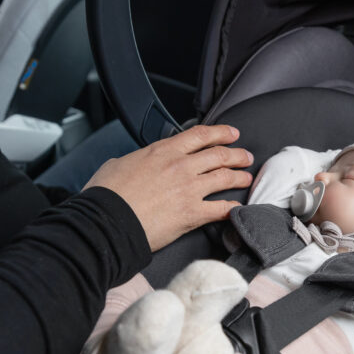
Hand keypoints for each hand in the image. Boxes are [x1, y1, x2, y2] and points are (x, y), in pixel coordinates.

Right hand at [84, 124, 252, 250]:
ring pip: (225, 177)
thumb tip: (135, 164)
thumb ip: (135, 160)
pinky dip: (232, 209)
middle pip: (219, 154)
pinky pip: (221, 209)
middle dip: (237, 154)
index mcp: (163, 151)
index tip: (231, 133)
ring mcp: (189, 189)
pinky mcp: (192, 214)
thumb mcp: (117, 164)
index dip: (221, 132)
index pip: (200, 135)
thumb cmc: (107, 195)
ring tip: (246, 179)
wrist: (107, 221)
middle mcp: (180, 166)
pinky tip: (237, 209)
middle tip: (245, 157)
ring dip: (239, 177)